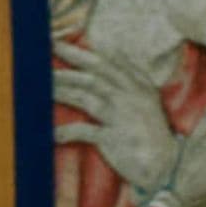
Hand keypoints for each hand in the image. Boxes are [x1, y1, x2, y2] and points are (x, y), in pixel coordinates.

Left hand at [52, 40, 180, 191]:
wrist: (166, 163)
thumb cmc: (150, 129)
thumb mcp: (147, 96)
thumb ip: (131, 73)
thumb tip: (111, 48)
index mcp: (139, 86)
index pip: (107, 63)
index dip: (81, 53)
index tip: (57, 43)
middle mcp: (132, 98)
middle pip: (94, 76)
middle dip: (67, 64)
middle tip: (41, 55)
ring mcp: (124, 117)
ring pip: (87, 98)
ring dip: (61, 91)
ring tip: (40, 87)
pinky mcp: (116, 139)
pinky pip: (86, 132)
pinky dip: (67, 132)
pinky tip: (52, 134)